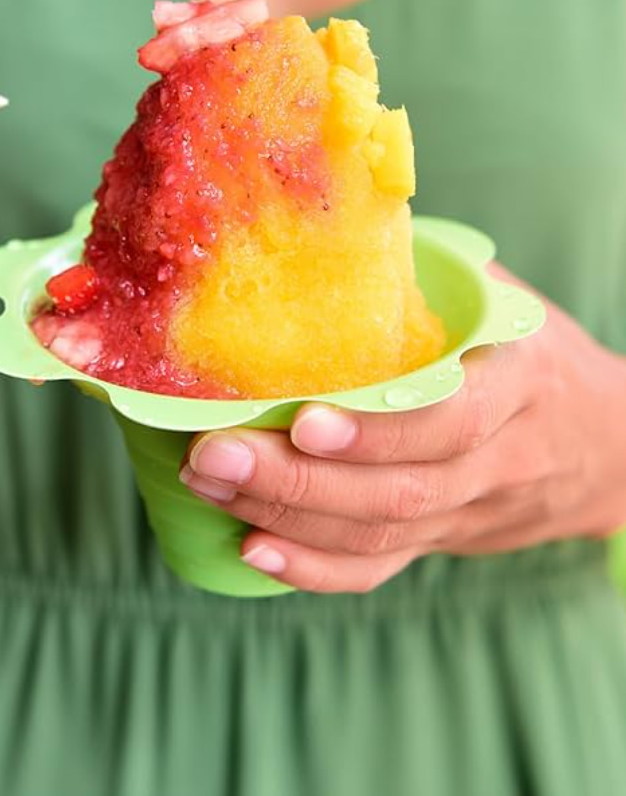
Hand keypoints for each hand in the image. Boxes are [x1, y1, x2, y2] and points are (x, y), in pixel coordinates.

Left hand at [179, 277, 625, 591]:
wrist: (608, 444)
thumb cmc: (533, 353)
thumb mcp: (502, 303)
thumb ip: (429, 278)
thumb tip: (326, 227)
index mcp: (516, 382)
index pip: (452, 419)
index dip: (378, 430)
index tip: (300, 419)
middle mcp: (498, 458)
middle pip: (401, 489)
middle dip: (297, 480)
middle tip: (211, 454)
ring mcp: (471, 511)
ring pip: (383, 532)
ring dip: (287, 516)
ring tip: (208, 483)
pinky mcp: (443, 541)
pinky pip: (381, 568)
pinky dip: (314, 568)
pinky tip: (251, 548)